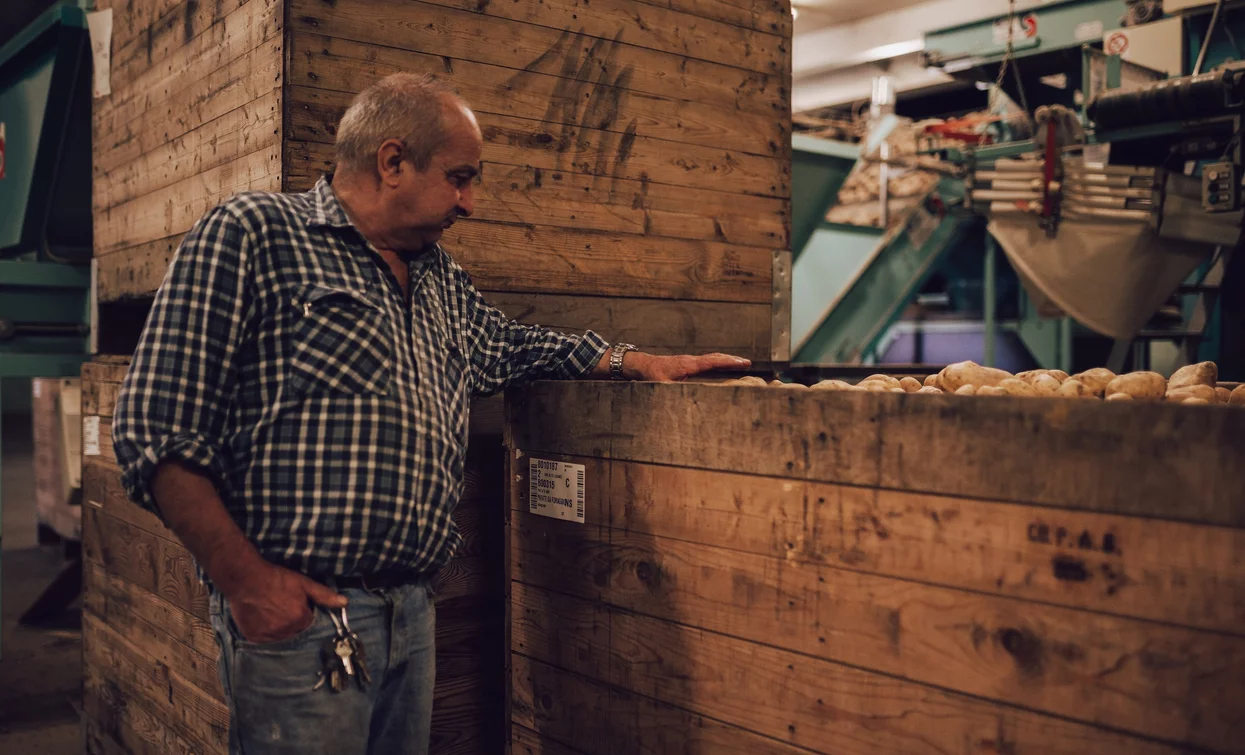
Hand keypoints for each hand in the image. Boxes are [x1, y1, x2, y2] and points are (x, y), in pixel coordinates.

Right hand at [226, 561, 346, 643]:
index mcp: (301, 619)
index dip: (303, 613)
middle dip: (292, 622)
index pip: (308, 623)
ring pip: (281, 637)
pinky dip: (265, 632)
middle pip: (295, 631)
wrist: (247, 579)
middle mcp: (286, 631)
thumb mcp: (304, 583)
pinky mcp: (254, 638)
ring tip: (271, 612)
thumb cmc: (277, 579)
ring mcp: (269, 636)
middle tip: (282, 607)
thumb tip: (345, 603)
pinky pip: (265, 640)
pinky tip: (262, 619)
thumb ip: (324, 595)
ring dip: (280, 628)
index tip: (294, 604)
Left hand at [625, 352, 751, 381]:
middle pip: (716, 357)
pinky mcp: (688, 363)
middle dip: (732, 359)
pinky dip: (718, 361)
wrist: (642, 365)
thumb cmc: (652, 375)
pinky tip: (722, 365)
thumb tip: (685, 400)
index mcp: (688, 364)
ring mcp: (690, 361)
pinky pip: (707, 361)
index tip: (742, 362)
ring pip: (712, 357)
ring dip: (726, 359)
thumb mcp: (661, 385)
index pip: (712, 362)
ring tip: (741, 363)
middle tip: (748, 363)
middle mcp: (691, 360)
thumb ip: (674, 392)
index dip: (728, 362)